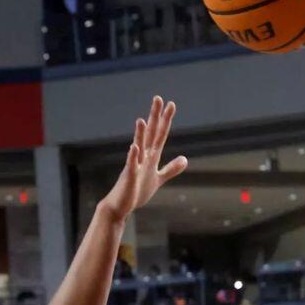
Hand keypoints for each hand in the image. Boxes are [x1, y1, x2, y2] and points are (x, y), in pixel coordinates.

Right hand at [101, 96, 187, 221]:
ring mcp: (134, 166)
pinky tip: (134, 147)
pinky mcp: (129, 178)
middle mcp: (141, 158)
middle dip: (154, 117)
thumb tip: (185, 159)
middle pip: (150, 134)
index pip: (159, 135)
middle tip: (158, 98)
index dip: (165, 120)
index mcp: (149, 157)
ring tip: (142, 120)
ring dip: (140, 134)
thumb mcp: (158, 179)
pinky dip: (132, 156)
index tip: (171, 104)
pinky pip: (131, 166)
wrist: (119, 207)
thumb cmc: (136, 192)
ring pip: (138, 147)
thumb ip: (171, 168)